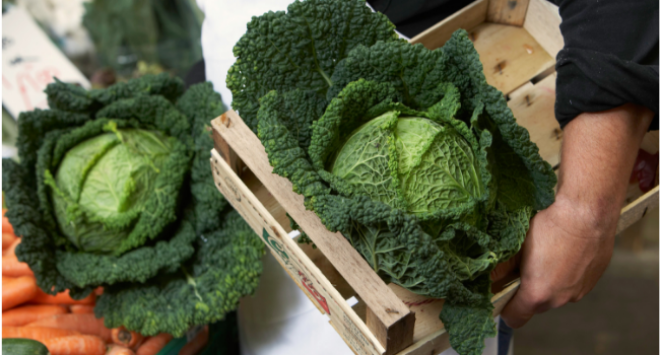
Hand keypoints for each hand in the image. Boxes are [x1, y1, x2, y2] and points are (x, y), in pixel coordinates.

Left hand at [491, 195, 617, 327]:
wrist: (587, 213)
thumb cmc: (550, 227)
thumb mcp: (518, 246)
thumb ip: (501, 267)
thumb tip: (489, 276)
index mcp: (537, 294)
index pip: (515, 319)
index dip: (506, 309)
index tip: (503, 295)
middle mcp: (560, 299)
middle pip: (537, 305)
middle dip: (528, 291)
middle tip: (523, 267)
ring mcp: (580, 291)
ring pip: (557, 294)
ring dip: (549, 282)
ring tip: (547, 256)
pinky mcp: (594, 280)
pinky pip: (574, 283)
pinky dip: (567, 274)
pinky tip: (564, 253)